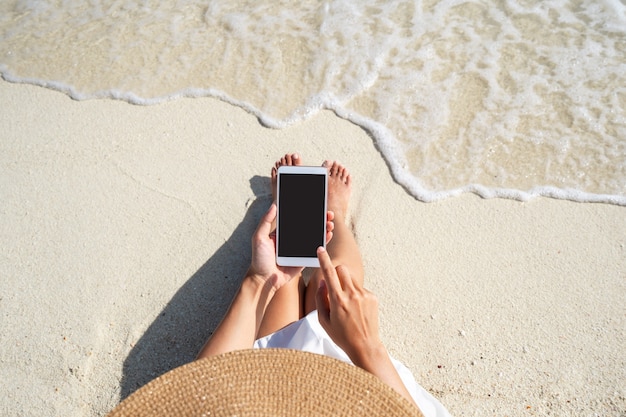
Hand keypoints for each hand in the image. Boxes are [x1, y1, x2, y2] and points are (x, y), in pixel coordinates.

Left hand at [247, 204, 333, 290]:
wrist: (264, 280)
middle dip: (320, 219)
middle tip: (328, 214)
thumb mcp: (259, 237)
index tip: (315, 205)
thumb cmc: (258, 259)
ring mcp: (299, 250)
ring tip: (330, 223)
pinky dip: (323, 242)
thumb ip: (265, 221)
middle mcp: (292, 240)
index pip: (297, 219)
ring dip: (324, 229)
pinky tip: (328, 235)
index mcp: (283, 232)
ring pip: (314, 237)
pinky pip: (315, 250)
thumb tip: (274, 205)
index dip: (307, 212)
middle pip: (309, 227)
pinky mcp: (304, 259)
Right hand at [315, 247, 383, 362]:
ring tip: (346, 304)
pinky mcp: (373, 297)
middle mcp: (352, 295)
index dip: (323, 259)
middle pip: (342, 269)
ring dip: (346, 285)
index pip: (329, 273)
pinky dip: (356, 294)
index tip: (320, 249)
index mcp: (338, 300)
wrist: (365, 345)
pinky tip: (356, 310)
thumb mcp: (323, 320)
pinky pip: (360, 288)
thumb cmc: (341, 335)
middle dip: (336, 273)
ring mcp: (364, 295)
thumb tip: (322, 282)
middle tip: (334, 287)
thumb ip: (320, 299)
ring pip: (351, 278)